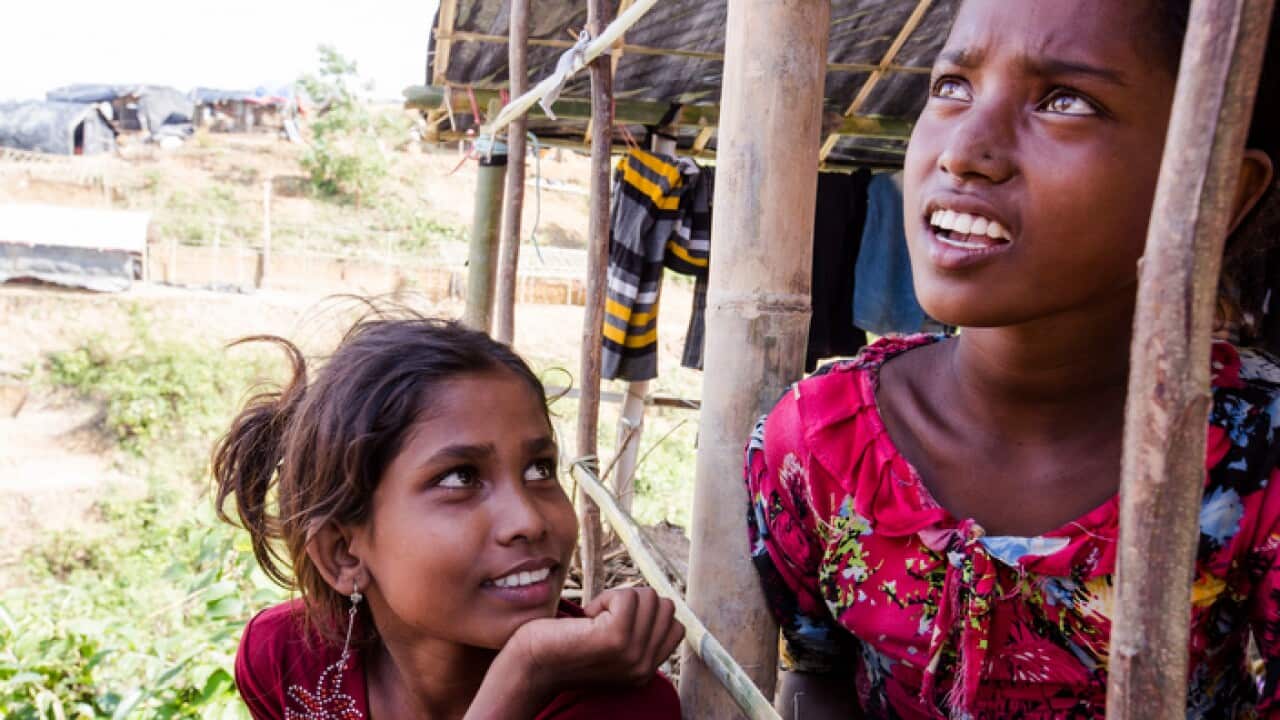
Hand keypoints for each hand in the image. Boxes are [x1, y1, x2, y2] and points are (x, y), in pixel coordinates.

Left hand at [510, 587, 684, 689]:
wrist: (531, 663)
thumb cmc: (565, 647)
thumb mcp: (613, 646)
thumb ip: (639, 634)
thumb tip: (658, 601)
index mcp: (646, 670)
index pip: (675, 625)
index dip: (647, 613)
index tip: (616, 623)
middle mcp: (644, 667)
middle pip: (665, 606)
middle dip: (634, 602)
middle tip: (602, 620)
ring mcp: (632, 655)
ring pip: (648, 598)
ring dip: (617, 599)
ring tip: (593, 620)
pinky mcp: (615, 638)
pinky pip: (626, 596)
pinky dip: (605, 597)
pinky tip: (587, 617)